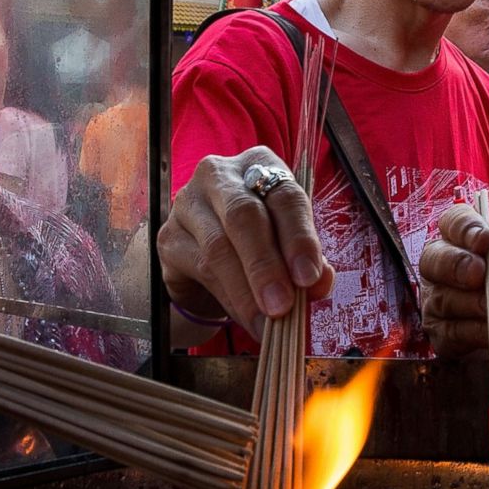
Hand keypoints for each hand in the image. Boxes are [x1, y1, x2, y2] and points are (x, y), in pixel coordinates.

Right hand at [156, 146, 333, 340]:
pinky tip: (244, 317)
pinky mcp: (169, 236)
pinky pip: (200, 269)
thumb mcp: (288, 245)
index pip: (284, 196)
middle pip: (244, 216)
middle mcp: (219, 176)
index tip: (309, 278)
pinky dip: (227, 298)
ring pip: (219, 248)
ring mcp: (188, 203)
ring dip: (246, 291)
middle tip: (282, 306)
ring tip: (265, 322)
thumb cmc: (257, 241)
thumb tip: (319, 282)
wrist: (206, 258)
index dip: (299, 238)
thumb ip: (307, 261)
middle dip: (266, 266)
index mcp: (259, 165)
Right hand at [419, 203, 488, 358]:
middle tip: (480, 274)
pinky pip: (449, 332)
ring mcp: (440, 305)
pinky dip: (474, 331)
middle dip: (456, 265)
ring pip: (441, 298)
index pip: (452, 224)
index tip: (485, 240)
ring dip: (474, 302)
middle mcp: (446, 272)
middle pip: (431, 259)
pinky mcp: (442, 338)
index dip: (463, 228)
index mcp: (468, 246)